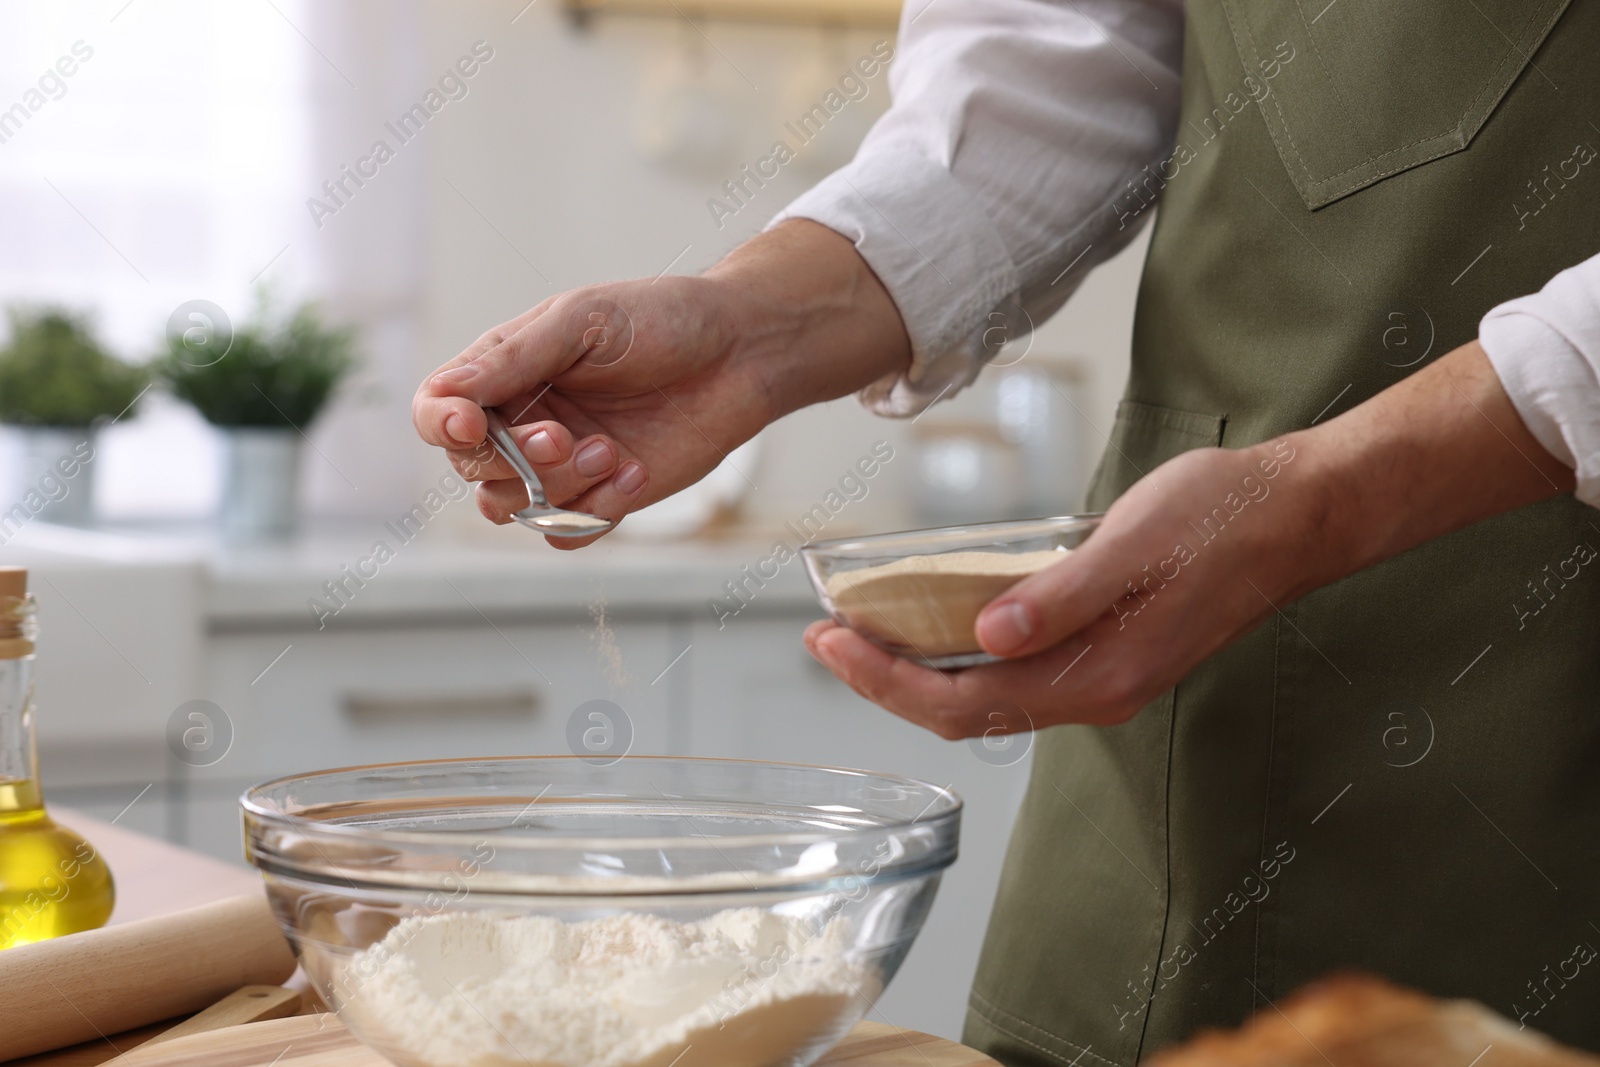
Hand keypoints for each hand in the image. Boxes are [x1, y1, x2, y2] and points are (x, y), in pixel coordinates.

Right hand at [413, 221, 909, 546]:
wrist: (742, 353)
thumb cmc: (664, 320)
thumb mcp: (581, 320)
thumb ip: (513, 359)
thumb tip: (448, 393)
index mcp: (507, 370)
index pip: (439, 410)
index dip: (443, 425)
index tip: (472, 426)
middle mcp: (525, 420)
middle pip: (472, 469)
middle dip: (514, 462)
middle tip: (566, 439)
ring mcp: (562, 465)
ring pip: (515, 509)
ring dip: (557, 489)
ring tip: (612, 452)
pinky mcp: (603, 498)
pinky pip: (567, 533)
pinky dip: (594, 514)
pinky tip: (635, 474)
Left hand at [805, 341, 1574, 737]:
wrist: (1296, 513)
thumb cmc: (1224, 519)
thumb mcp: (1135, 544)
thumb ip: (1062, 596)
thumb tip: (988, 638)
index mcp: (1097, 675)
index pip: (963, 701)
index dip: (886, 680)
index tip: (830, 642)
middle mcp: (1094, 690)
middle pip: (964, 709)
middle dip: (886, 679)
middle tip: (824, 636)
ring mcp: (1101, 674)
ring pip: (987, 694)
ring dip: (918, 670)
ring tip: (861, 630)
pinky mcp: (1106, 650)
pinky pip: (1016, 671)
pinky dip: (962, 652)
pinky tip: (936, 619)